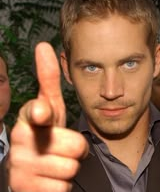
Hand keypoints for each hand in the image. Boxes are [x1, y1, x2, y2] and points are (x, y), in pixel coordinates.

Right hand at [9, 42, 88, 191]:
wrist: (34, 170)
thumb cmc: (46, 133)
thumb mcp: (50, 107)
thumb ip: (48, 79)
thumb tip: (43, 45)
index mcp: (27, 118)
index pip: (37, 113)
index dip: (41, 114)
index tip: (42, 113)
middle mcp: (20, 141)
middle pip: (75, 147)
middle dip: (75, 150)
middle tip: (61, 148)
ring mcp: (21, 168)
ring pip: (71, 168)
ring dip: (69, 167)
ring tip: (55, 163)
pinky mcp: (27, 190)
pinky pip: (63, 188)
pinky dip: (61, 185)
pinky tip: (49, 180)